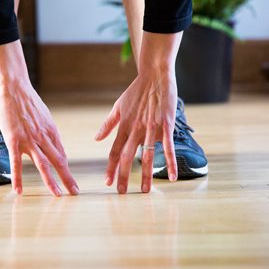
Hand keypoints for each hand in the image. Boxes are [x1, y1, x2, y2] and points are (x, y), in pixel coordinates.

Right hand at [0, 41, 78, 196]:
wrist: (14, 87)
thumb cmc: (27, 100)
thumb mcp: (43, 115)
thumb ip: (47, 130)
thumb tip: (51, 142)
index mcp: (51, 131)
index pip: (61, 153)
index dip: (66, 168)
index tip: (70, 180)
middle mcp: (44, 137)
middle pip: (58, 161)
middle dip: (68, 178)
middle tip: (75, 192)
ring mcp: (29, 139)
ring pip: (43, 164)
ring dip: (51, 181)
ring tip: (58, 195)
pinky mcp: (14, 140)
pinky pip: (16, 163)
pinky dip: (18, 178)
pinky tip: (19, 191)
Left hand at [95, 32, 181, 193]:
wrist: (155, 75)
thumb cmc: (136, 91)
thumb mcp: (118, 107)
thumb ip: (108, 124)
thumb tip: (96, 139)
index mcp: (123, 126)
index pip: (115, 151)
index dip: (111, 168)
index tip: (107, 182)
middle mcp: (135, 130)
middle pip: (127, 157)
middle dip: (123, 176)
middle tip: (121, 193)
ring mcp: (150, 128)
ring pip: (147, 156)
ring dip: (146, 175)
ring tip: (145, 191)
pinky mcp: (165, 125)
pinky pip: (168, 147)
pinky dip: (170, 162)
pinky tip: (172, 176)